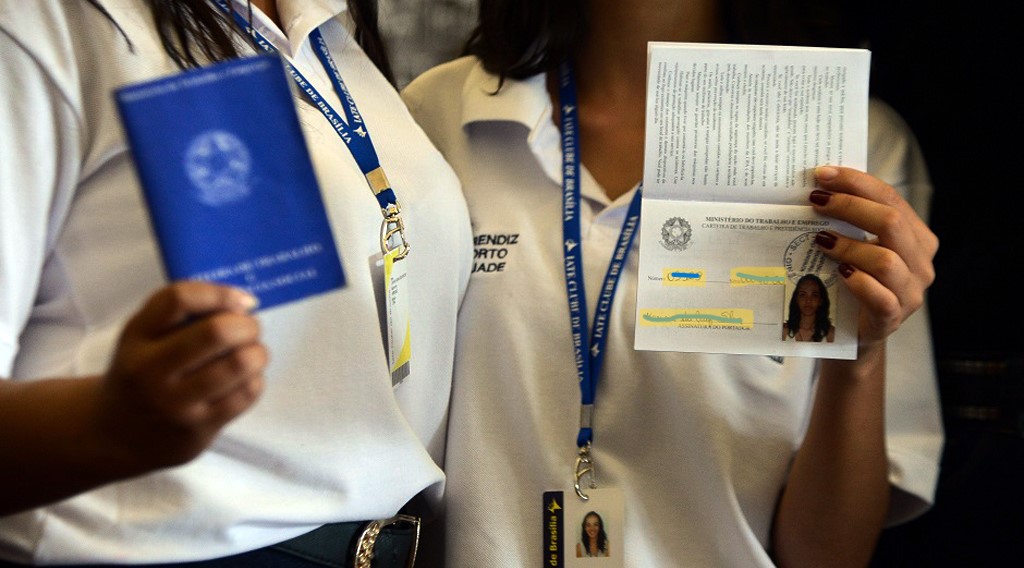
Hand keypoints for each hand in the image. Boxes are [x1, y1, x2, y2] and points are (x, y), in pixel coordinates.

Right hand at [96, 281, 267, 472]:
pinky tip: (246, 379)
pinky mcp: (198, 427)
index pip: (179, 299)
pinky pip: (245, 394)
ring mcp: (175, 403)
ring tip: (253, 353)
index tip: (243, 300)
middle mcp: (151, 370)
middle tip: (251, 329)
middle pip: (216, 332)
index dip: (220, 293)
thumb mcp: (143, 338)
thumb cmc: (144, 373)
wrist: (118, 435)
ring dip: (258, 353)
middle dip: (248, 325)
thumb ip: (181, 315)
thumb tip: (243, 303)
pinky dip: (256, 380)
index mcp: (136, 337)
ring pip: (238, 364)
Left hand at [808, 166, 937, 344]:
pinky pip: (881, 297)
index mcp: (916, 237)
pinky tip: (838, 273)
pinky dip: (858, 282)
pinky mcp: (893, 318)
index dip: (857, 183)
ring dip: (849, 245)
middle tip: (815, 201)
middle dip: (850, 206)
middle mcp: (921, 263)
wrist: (851, 334)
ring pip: (885, 260)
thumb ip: (850, 222)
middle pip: (891, 223)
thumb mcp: (855, 248)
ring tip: (820, 240)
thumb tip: (818, 188)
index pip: (891, 199)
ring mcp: (911, 293)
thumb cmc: (851, 283)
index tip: (823, 175)